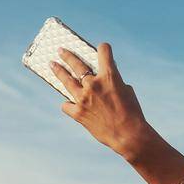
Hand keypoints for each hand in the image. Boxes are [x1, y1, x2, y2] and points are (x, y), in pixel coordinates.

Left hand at [51, 43, 149, 159]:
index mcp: (109, 76)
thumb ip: (113, 82)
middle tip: (60, 51)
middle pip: (76, 64)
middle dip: (68, 55)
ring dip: (58, 71)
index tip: (101, 48)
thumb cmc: (131, 113)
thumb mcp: (126, 91)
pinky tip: (70, 104)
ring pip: (66, 80)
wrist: (127, 135)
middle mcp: (93, 84)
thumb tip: (101, 80)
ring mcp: (83, 98)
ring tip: (52, 65)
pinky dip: (69, 104)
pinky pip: (67, 104)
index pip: (104, 52)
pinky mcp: (78, 112)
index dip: (104, 48)